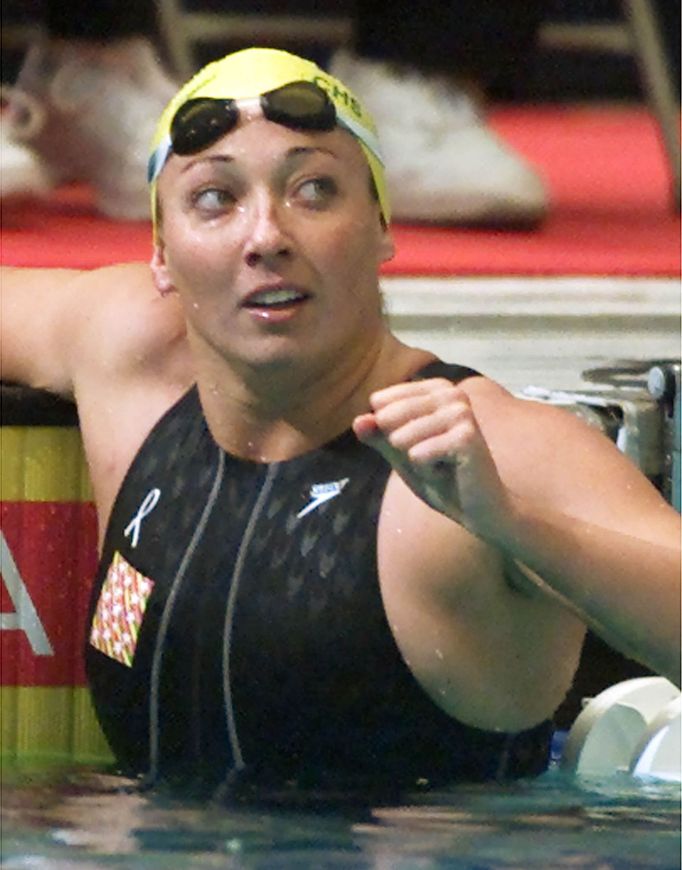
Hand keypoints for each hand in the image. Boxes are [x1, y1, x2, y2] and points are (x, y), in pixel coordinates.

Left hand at [353, 378, 510, 536]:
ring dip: (414, 461)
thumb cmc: (442, 476)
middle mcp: (451, 392)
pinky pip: (417, 455)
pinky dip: (427, 472)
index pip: (380, 402)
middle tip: (430, 458)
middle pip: (388, 418)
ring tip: (441, 465)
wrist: (479, 508)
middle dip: (400, 448)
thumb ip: (378, 435)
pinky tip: (451, 473)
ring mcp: (461, 412)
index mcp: (435, 388)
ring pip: (401, 437)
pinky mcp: (466, 436)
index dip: (388, 434)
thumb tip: (358, 421)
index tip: (419, 445)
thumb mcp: (401, 453)